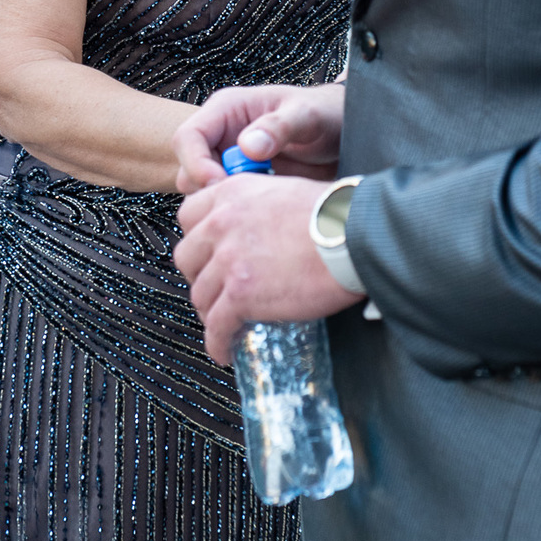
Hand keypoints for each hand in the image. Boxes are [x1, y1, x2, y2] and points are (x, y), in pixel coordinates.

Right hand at [173, 81, 345, 194]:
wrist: (347, 130)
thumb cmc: (327, 113)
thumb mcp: (307, 115)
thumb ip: (279, 127)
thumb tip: (247, 146)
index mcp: (227, 109)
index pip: (187, 137)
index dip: (196, 165)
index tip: (221, 185)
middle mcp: (222, 134)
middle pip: (188, 168)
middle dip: (208, 189)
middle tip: (243, 200)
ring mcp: (230, 160)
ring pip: (202, 190)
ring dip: (223, 202)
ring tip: (259, 201)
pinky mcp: (242, 182)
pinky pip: (223, 202)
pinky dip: (236, 210)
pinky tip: (264, 208)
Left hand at [174, 171, 361, 362]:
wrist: (353, 235)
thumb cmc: (334, 214)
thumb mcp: (285, 190)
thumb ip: (259, 205)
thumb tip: (262, 226)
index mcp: (233, 194)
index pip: (189, 215)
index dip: (198, 238)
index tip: (207, 253)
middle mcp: (222, 224)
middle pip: (186, 257)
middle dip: (198, 275)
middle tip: (216, 288)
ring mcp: (228, 261)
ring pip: (200, 295)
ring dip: (210, 312)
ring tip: (224, 323)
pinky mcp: (240, 295)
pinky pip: (216, 326)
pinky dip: (218, 342)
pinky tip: (226, 350)